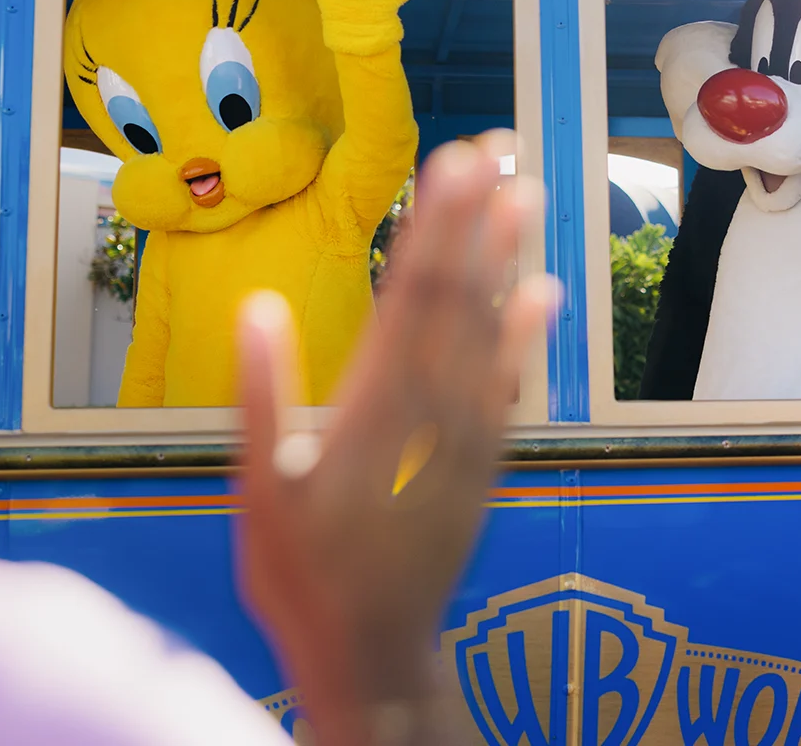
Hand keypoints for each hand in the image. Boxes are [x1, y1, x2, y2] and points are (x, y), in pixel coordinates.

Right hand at [235, 134, 555, 745]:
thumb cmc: (300, 572)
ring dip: (508, 260)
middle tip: (493, 147)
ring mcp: (465, 438)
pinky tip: (544, 293)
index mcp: (371, 410)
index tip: (452, 163)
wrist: (371, 653)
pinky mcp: (484, 463)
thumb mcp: (256, 490)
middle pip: (458, 298)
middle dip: (474, 219)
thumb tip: (257, 306)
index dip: (435, 225)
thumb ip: (259, 396)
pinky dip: (528, 336)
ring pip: (492, 331)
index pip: (410, 295)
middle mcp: (430, 414)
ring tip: (525, 193)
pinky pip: (512, 386)